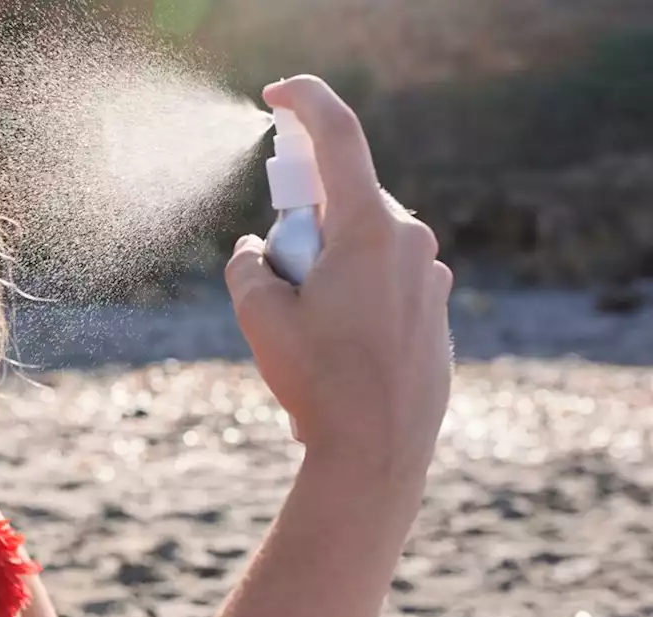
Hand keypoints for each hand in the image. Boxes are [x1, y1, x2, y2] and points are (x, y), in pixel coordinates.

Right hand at [225, 75, 452, 477]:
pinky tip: (340, 351)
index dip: (305, 102)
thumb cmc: (320, 382)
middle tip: (279, 279)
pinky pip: (385, 281)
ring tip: (310, 332)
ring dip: (327, 266)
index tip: (276, 95)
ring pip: (363, 245)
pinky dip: (353, 295)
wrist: (379, 454)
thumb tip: (258, 249)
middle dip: (302, 226)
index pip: (339, 137)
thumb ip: (248, 264)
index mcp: (369, 229)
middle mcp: (411, 241)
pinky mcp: (436, 312)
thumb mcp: (260, 316)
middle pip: (343, 202)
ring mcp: (431, 278)